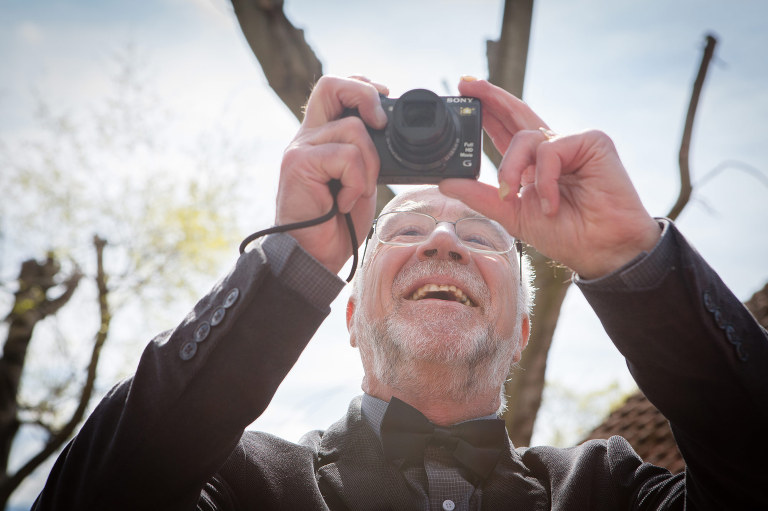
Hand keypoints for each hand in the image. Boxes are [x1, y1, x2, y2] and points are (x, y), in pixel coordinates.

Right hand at [276, 76, 388, 273]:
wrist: (314, 256)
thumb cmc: (338, 223)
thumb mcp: (361, 180)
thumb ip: (367, 153)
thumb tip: (391, 132)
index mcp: (320, 137)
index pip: (334, 89)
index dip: (362, 86)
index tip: (384, 102)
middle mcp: (306, 137)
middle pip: (331, 84)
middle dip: (364, 95)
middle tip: (381, 123)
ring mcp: (300, 148)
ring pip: (354, 130)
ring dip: (369, 165)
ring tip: (357, 192)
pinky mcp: (299, 163)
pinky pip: (347, 157)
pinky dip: (356, 182)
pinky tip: (344, 202)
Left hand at [439, 78, 659, 278]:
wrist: (601, 250)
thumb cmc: (566, 234)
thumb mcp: (513, 215)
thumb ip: (481, 196)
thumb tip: (447, 181)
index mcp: (534, 165)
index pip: (505, 132)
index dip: (487, 114)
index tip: (464, 93)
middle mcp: (552, 149)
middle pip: (517, 114)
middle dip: (491, 98)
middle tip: (466, 83)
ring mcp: (572, 143)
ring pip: (524, 139)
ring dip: (513, 170)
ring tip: (518, 199)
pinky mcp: (591, 141)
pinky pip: (549, 150)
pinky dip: (544, 179)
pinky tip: (551, 203)